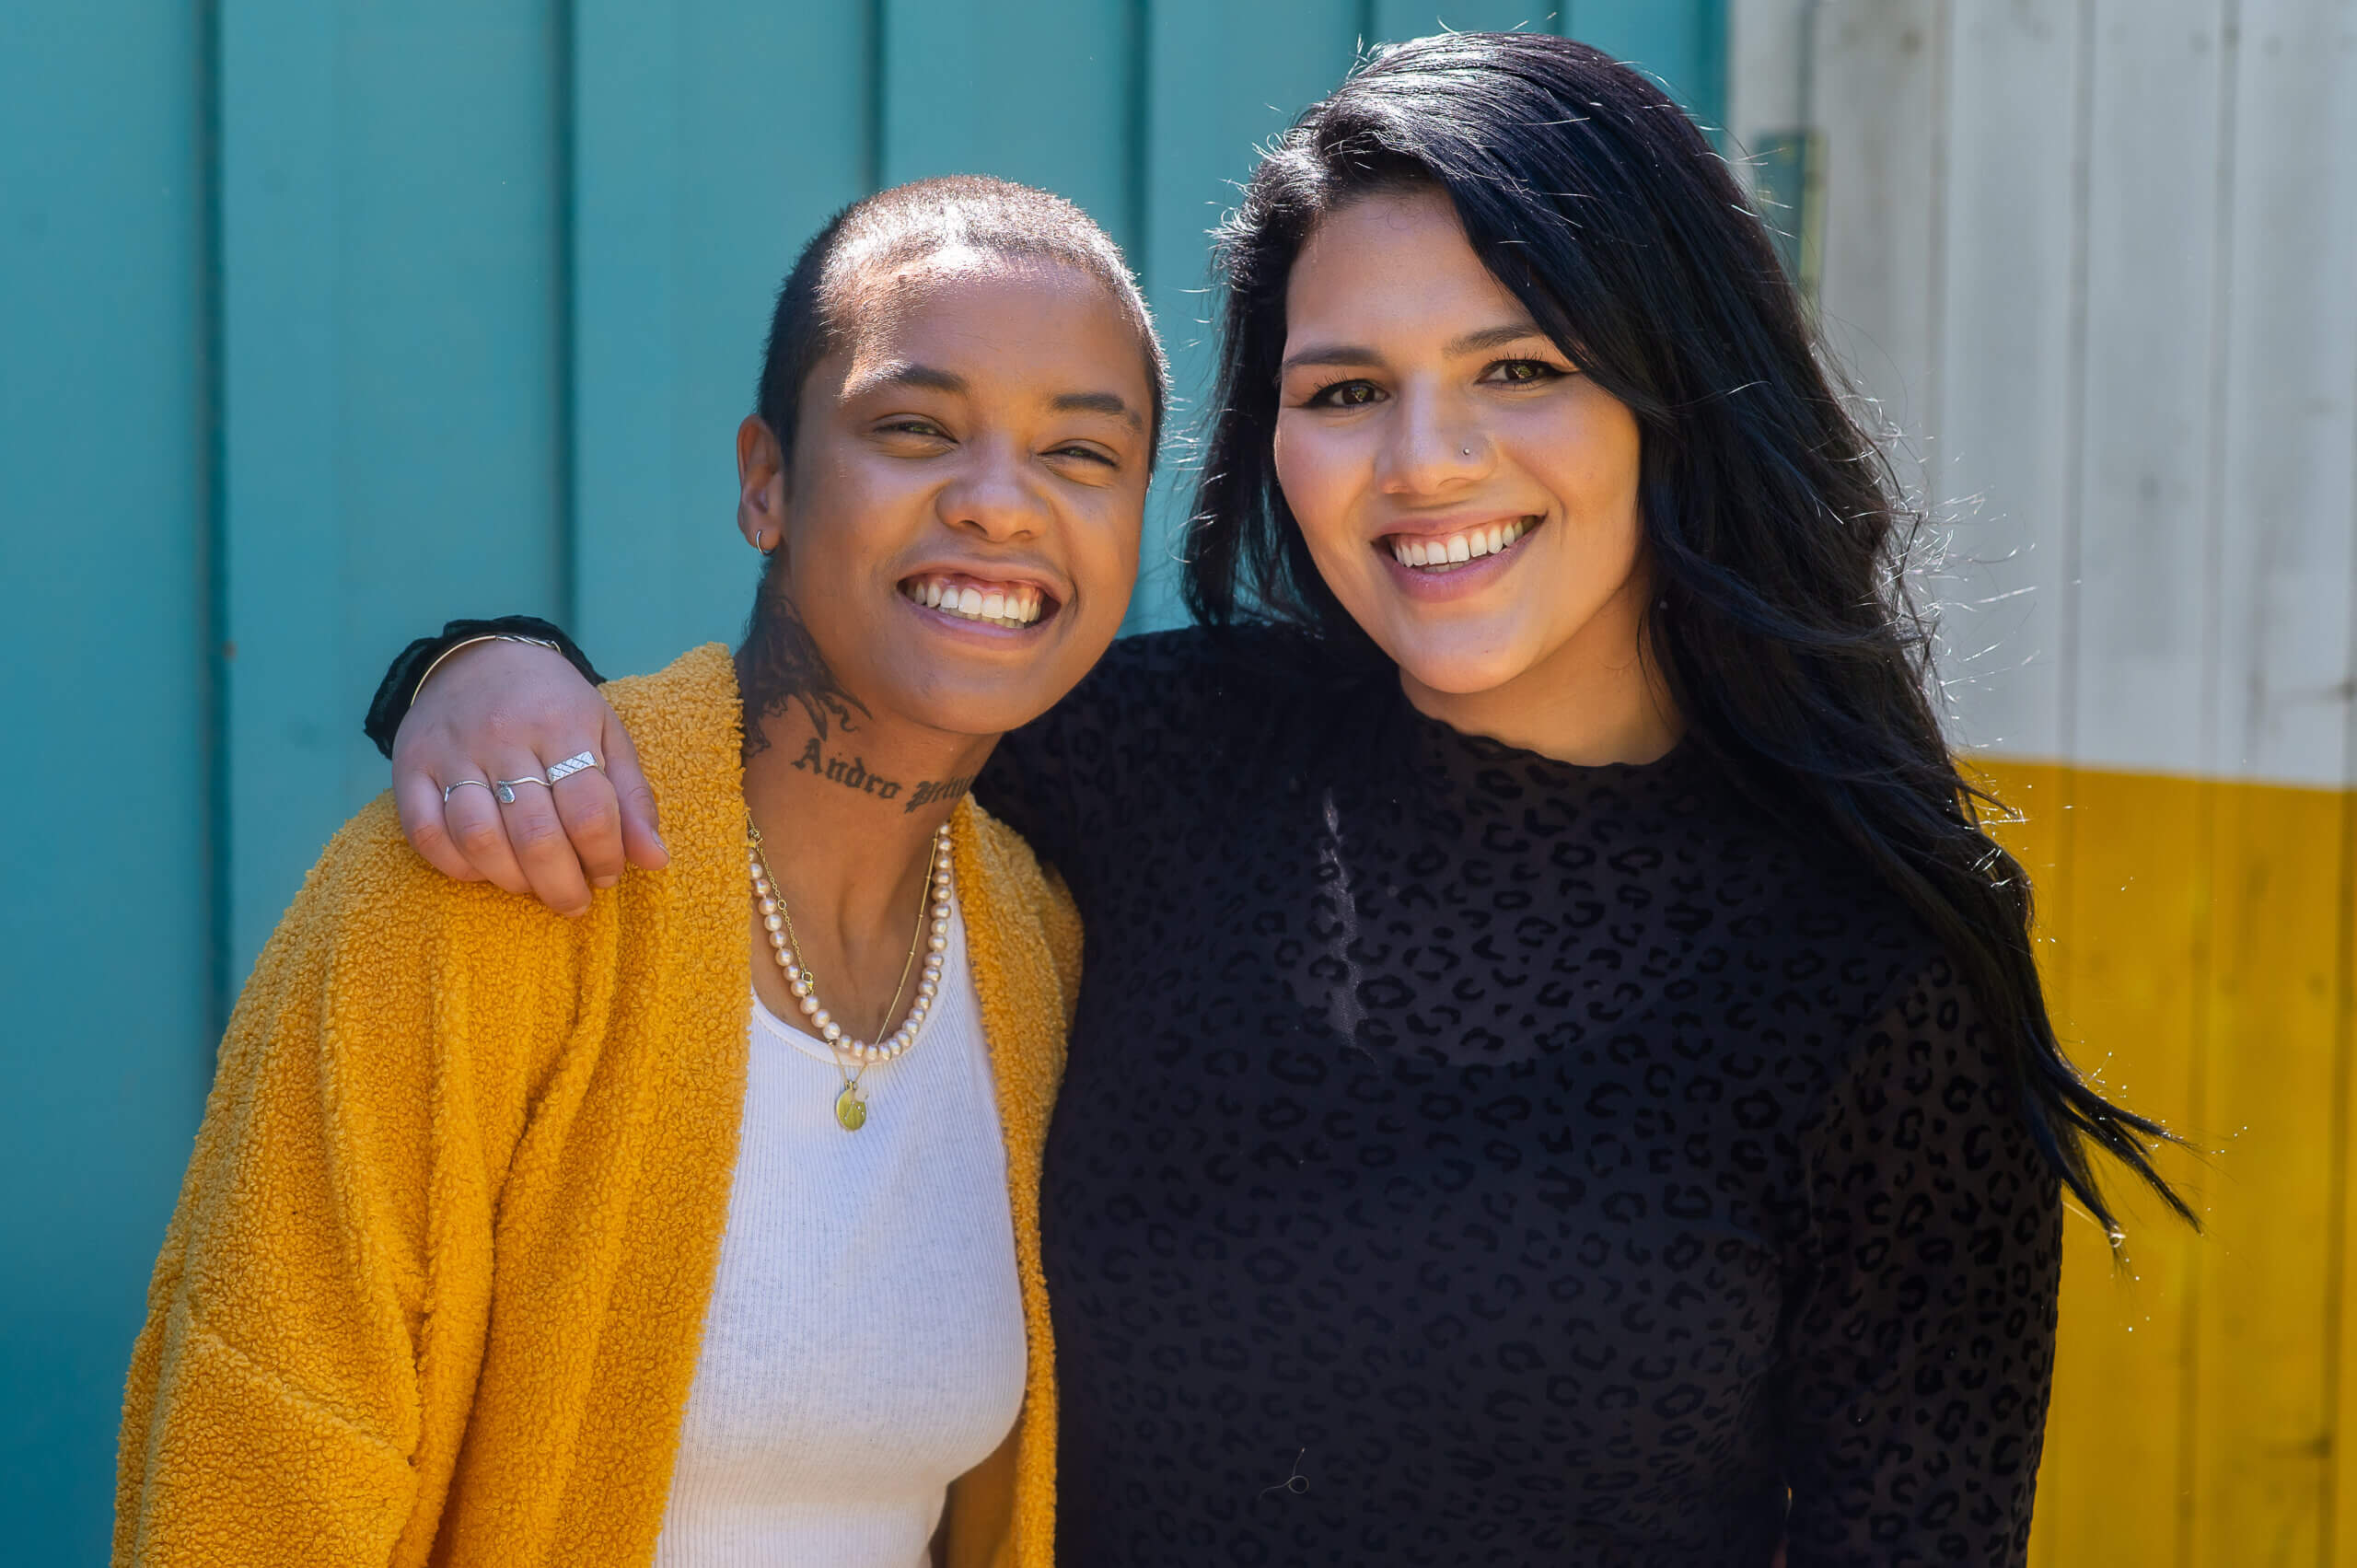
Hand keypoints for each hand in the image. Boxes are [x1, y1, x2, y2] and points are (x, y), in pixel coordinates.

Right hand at [391, 639, 667, 914]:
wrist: (479, 657)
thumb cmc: (555, 706)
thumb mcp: (607, 734)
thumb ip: (632, 798)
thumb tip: (655, 860)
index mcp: (561, 724)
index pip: (589, 811)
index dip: (604, 857)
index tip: (608, 874)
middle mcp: (503, 736)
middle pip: (535, 835)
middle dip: (562, 884)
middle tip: (575, 901)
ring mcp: (452, 752)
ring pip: (479, 839)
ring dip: (513, 880)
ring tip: (534, 886)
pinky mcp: (410, 767)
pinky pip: (428, 834)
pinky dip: (458, 866)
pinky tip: (486, 869)